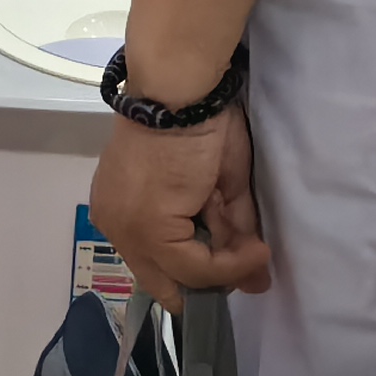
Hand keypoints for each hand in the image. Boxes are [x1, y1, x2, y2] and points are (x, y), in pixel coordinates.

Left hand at [91, 94, 267, 304]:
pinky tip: (254, 249)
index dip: (199, 273)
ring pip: (184, 278)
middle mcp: (116, 227)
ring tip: (255, 246)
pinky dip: (231, 263)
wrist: (181, 92)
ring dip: (227, 268)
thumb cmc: (196, 123)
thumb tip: (258, 281)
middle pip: (165, 283)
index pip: (157, 267)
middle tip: (247, 264)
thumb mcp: (216, 187)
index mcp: (122, 210)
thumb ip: (230, 233)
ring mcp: (129, 233)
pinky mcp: (150, 233)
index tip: (236, 264)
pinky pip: (196, 267)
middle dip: (210, 280)